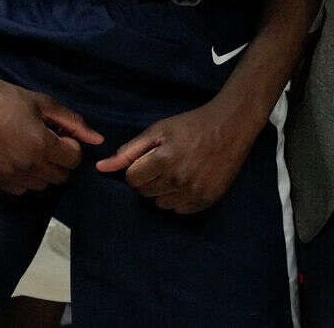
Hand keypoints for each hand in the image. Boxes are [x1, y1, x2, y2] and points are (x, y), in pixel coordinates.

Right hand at [0, 73, 99, 196]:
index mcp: (41, 145)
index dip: (73, 148)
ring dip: (45, 171)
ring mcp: (8, 175)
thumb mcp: (46, 105)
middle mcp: (26, 165)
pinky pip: (21, 190)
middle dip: (62, 161)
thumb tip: (98, 139)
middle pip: (60, 177)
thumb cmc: (9, 98)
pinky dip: (26, 179)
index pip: (73, 162)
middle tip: (51, 144)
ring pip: (42, 186)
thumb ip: (74, 123)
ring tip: (34, 151)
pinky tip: (21, 160)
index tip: (63, 137)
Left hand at [95, 95, 259, 213]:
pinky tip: (189, 180)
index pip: (132, 179)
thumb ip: (129, 151)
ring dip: (163, 190)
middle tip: (166, 162)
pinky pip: (179, 210)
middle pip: (145, 193)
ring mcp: (194, 192)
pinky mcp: (207, 200)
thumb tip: (101, 167)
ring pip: (160, 204)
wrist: (231, 125)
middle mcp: (178, 179)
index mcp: (164, 159)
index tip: (152, 157)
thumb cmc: (191, 124)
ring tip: (178, 170)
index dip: (139, 168)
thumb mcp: (159, 130)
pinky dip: (179, 198)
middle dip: (150, 178)